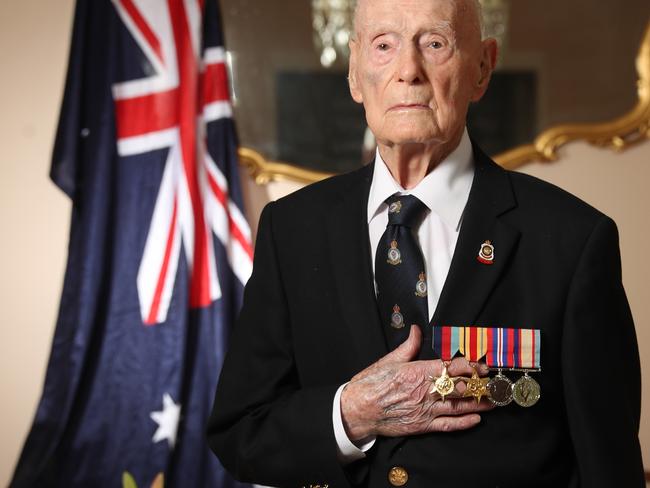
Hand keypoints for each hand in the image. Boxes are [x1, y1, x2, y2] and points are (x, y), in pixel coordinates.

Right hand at [340, 325, 492, 441]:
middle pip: (460, 387)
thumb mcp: (389, 361)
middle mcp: (426, 391)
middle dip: (480, 385)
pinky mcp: (422, 425)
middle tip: (495, 383)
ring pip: (459, 407)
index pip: (452, 367)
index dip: (471, 365)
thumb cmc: (370, 384)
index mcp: (419, 372)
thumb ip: (408, 346)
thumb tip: (417, 331)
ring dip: (478, 404)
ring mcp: (425, 410)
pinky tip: (476, 419)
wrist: (358, 410)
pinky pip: (448, 425)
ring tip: (493, 401)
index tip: (483, 365)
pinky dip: (464, 423)